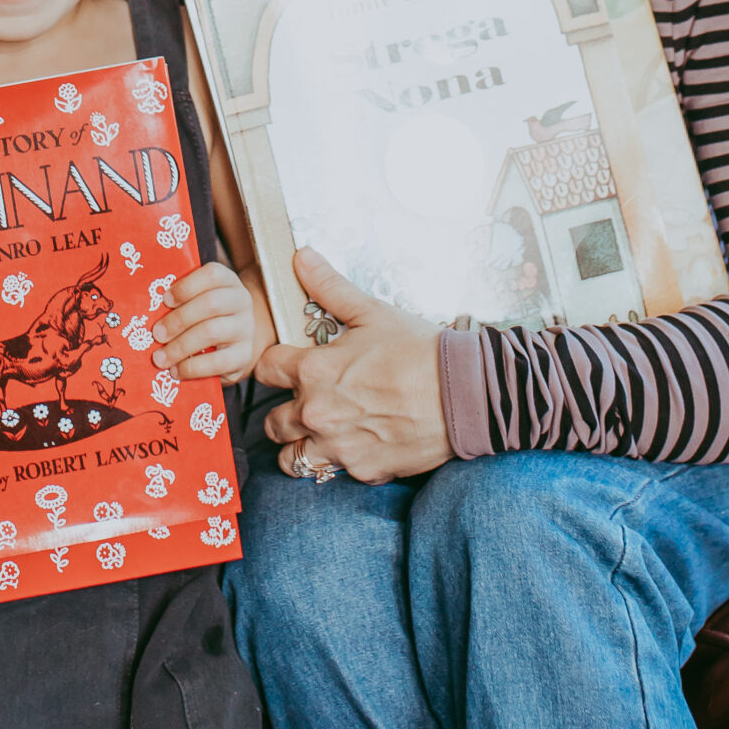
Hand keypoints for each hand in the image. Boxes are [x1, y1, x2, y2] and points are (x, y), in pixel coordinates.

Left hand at [156, 260, 258, 380]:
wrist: (233, 343)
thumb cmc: (205, 317)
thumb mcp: (197, 301)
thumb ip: (180, 300)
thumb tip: (147, 309)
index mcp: (228, 281)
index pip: (212, 274)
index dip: (186, 286)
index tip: (165, 300)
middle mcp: (241, 301)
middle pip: (210, 304)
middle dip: (178, 320)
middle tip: (156, 334)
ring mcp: (246, 329)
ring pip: (212, 332)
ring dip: (180, 346)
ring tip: (160, 358)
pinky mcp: (244, 356)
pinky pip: (217, 362)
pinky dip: (192, 367)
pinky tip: (176, 371)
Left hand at [257, 249, 449, 483]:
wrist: (463, 394)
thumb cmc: (418, 350)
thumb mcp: (372, 312)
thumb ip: (330, 287)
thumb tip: (301, 256)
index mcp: (312, 371)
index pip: (264, 371)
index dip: (275, 366)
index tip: (289, 366)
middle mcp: (316, 414)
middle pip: (271, 422)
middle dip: (284, 411)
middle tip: (307, 401)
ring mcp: (337, 447)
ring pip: (291, 458)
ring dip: (300, 444)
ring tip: (321, 431)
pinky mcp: (362, 471)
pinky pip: (334, 471)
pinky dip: (340, 461)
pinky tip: (358, 443)